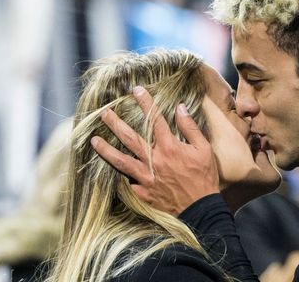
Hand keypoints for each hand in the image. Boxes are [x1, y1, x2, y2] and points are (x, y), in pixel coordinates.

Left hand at [91, 86, 219, 215]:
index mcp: (170, 147)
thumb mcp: (204, 149)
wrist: (200, 208)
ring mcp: (145, 177)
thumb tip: (180, 108)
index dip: (145, 103)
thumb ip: (190, 128)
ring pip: (121, 160)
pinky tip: (109, 170)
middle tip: (104, 113)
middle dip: (116, 123)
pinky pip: (126, 182)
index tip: (136, 90)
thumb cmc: (204, 177)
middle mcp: (154, 160)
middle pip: (130, 138)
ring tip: (94, 141)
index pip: (155, 119)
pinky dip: (118, 175)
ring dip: (106, 149)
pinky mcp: (142, 192)